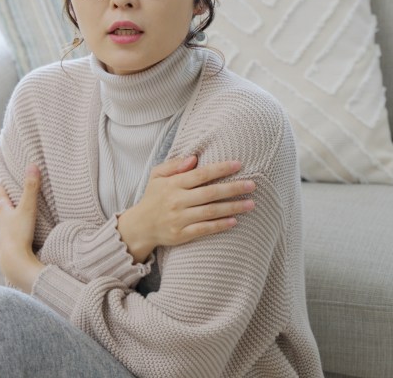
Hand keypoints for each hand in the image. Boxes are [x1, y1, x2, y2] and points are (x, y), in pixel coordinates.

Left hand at [0, 164, 45, 291]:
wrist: (12, 262)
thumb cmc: (19, 234)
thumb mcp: (28, 208)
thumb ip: (31, 187)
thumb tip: (32, 165)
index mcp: (0, 207)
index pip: (0, 188)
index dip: (3, 179)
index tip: (7, 172)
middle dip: (6, 196)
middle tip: (14, 189)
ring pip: (1, 218)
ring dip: (7, 213)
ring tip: (16, 210)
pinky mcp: (1, 245)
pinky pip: (4, 232)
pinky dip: (9, 227)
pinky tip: (15, 231)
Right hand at [116, 156, 254, 262]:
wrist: (141, 226)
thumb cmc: (153, 197)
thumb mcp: (157, 176)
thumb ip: (174, 165)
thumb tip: (194, 157)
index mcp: (172, 184)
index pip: (201, 174)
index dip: (220, 169)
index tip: (238, 165)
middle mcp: (177, 201)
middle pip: (210, 193)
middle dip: (233, 188)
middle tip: (252, 185)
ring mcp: (179, 218)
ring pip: (210, 212)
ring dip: (232, 207)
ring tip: (250, 204)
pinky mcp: (181, 234)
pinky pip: (204, 229)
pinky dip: (220, 225)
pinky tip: (234, 221)